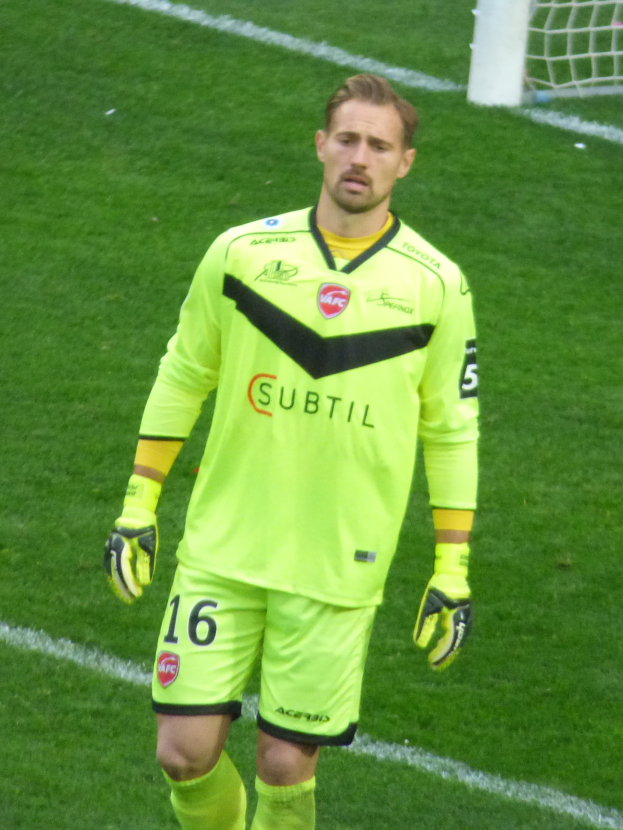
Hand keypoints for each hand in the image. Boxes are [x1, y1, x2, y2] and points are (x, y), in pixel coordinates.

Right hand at [104, 507, 157, 603]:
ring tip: (124, 595)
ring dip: (116, 584)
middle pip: (115, 573)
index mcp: (123, 547)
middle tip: (130, 600)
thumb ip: (146, 564)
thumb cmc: (146, 529)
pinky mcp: (109, 548)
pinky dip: (113, 576)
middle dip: (123, 588)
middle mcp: (112, 549)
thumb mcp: (150, 546)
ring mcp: (109, 548)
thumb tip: (144, 583)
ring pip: (110, 571)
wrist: (137, 513)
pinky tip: (119, 584)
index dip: (131, 584)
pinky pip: (109, 565)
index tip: (137, 594)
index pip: (125, 571)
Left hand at [413, 543, 471, 670]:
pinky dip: (451, 641)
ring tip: (438, 658)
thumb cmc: (438, 588)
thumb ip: (424, 626)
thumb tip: (418, 644)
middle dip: (445, 657)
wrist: (453, 574)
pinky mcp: (464, 616)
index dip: (440, 656)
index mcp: (454, 621)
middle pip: (455, 646)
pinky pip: (459, 633)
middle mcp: (463, 622)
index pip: (447, 644)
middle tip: (434, 667)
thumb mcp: (428, 606)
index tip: (431, 663)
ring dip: (448, 650)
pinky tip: (441, 642)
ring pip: (458, 641)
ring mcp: (466, 619)